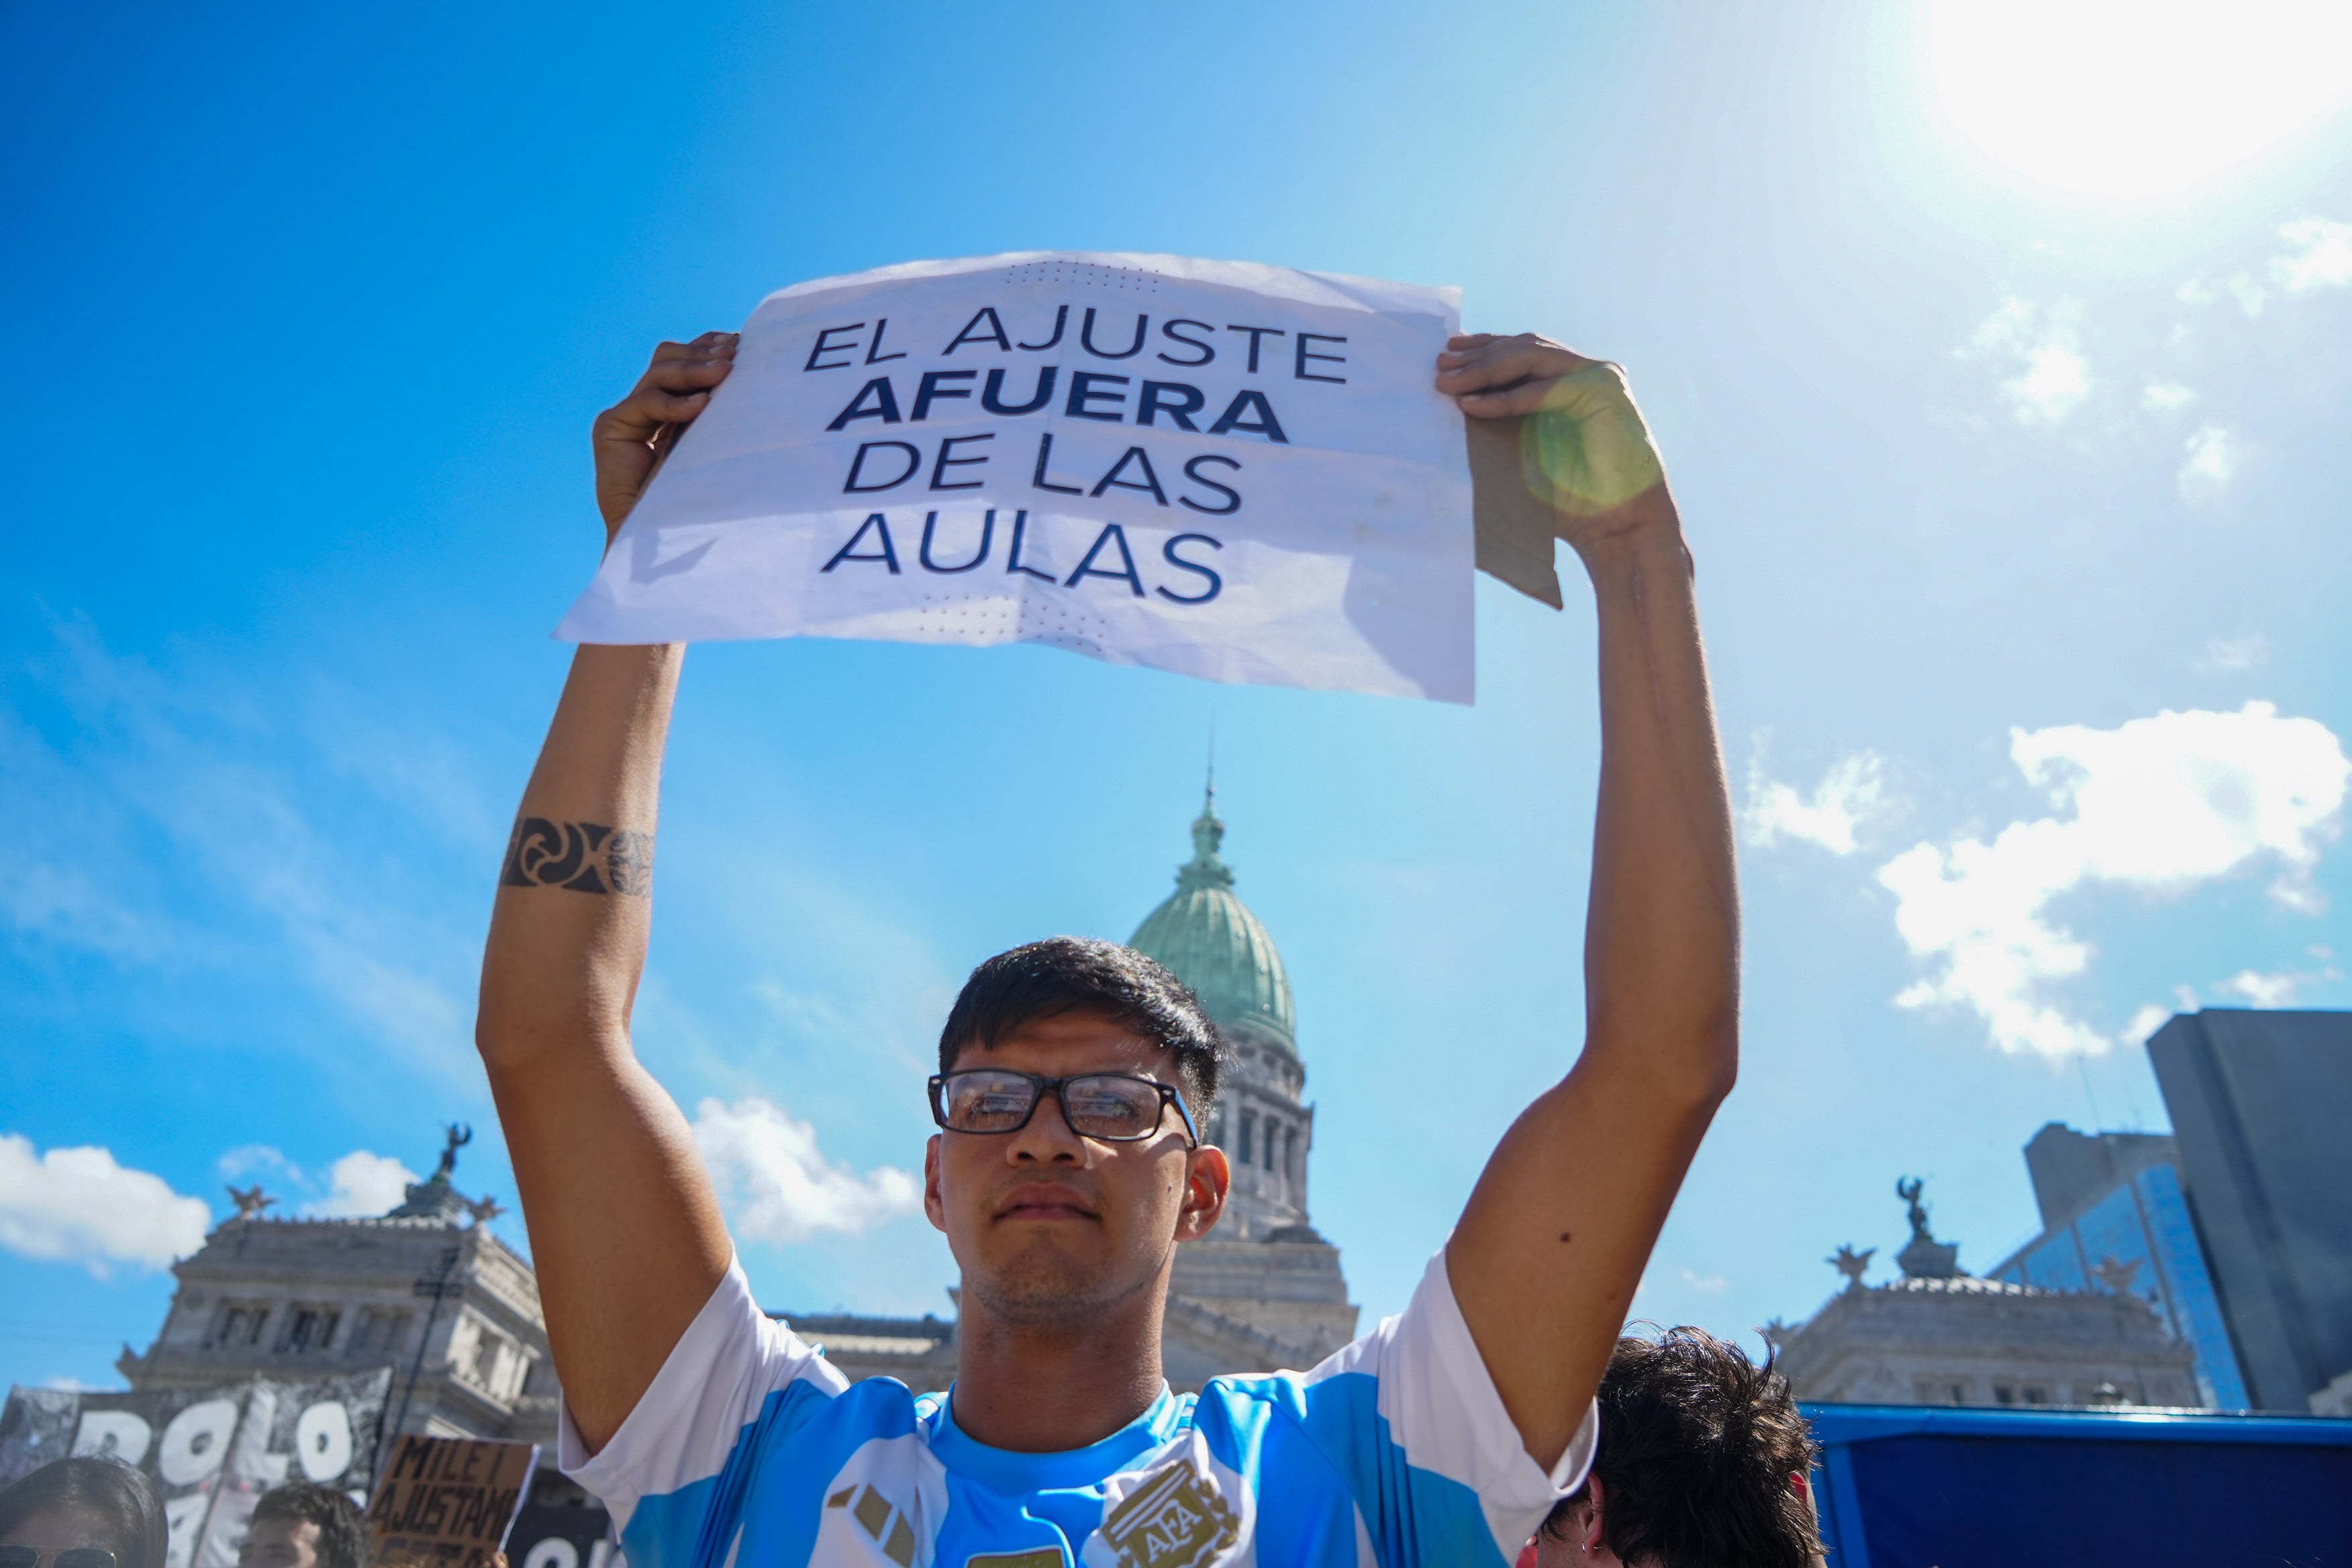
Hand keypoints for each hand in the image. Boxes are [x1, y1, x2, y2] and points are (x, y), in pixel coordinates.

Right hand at [591, 332, 737, 541]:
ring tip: (725, 373)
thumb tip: (747, 374)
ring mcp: (627, 414)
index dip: (708, 346)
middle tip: (735, 355)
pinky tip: (702, 406)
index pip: (685, 360)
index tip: (741, 342)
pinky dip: (675, 403)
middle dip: (703, 354)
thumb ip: (719, 412)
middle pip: (669, 357)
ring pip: (658, 372)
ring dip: (693, 370)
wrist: (657, 537)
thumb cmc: (696, 499)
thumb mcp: (713, 444)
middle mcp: (646, 406)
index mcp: (670, 406)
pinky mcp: (611, 427)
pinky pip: (645, 402)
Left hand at [1438, 333, 1671, 554]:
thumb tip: (1453, 409)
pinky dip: (1508, 398)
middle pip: (1523, 348)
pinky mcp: (1604, 392)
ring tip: (1450, 384)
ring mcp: (1598, 378)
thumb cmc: (1571, 502)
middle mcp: (1585, 374)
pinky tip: (1473, 406)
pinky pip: (1545, 389)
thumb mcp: (1523, 454)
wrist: (1616, 528)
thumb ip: (1501, 426)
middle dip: (1478, 356)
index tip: (1447, 355)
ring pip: (1532, 357)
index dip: (1484, 349)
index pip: (1521, 352)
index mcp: (1569, 384)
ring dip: (1486, 369)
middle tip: (1440, 364)